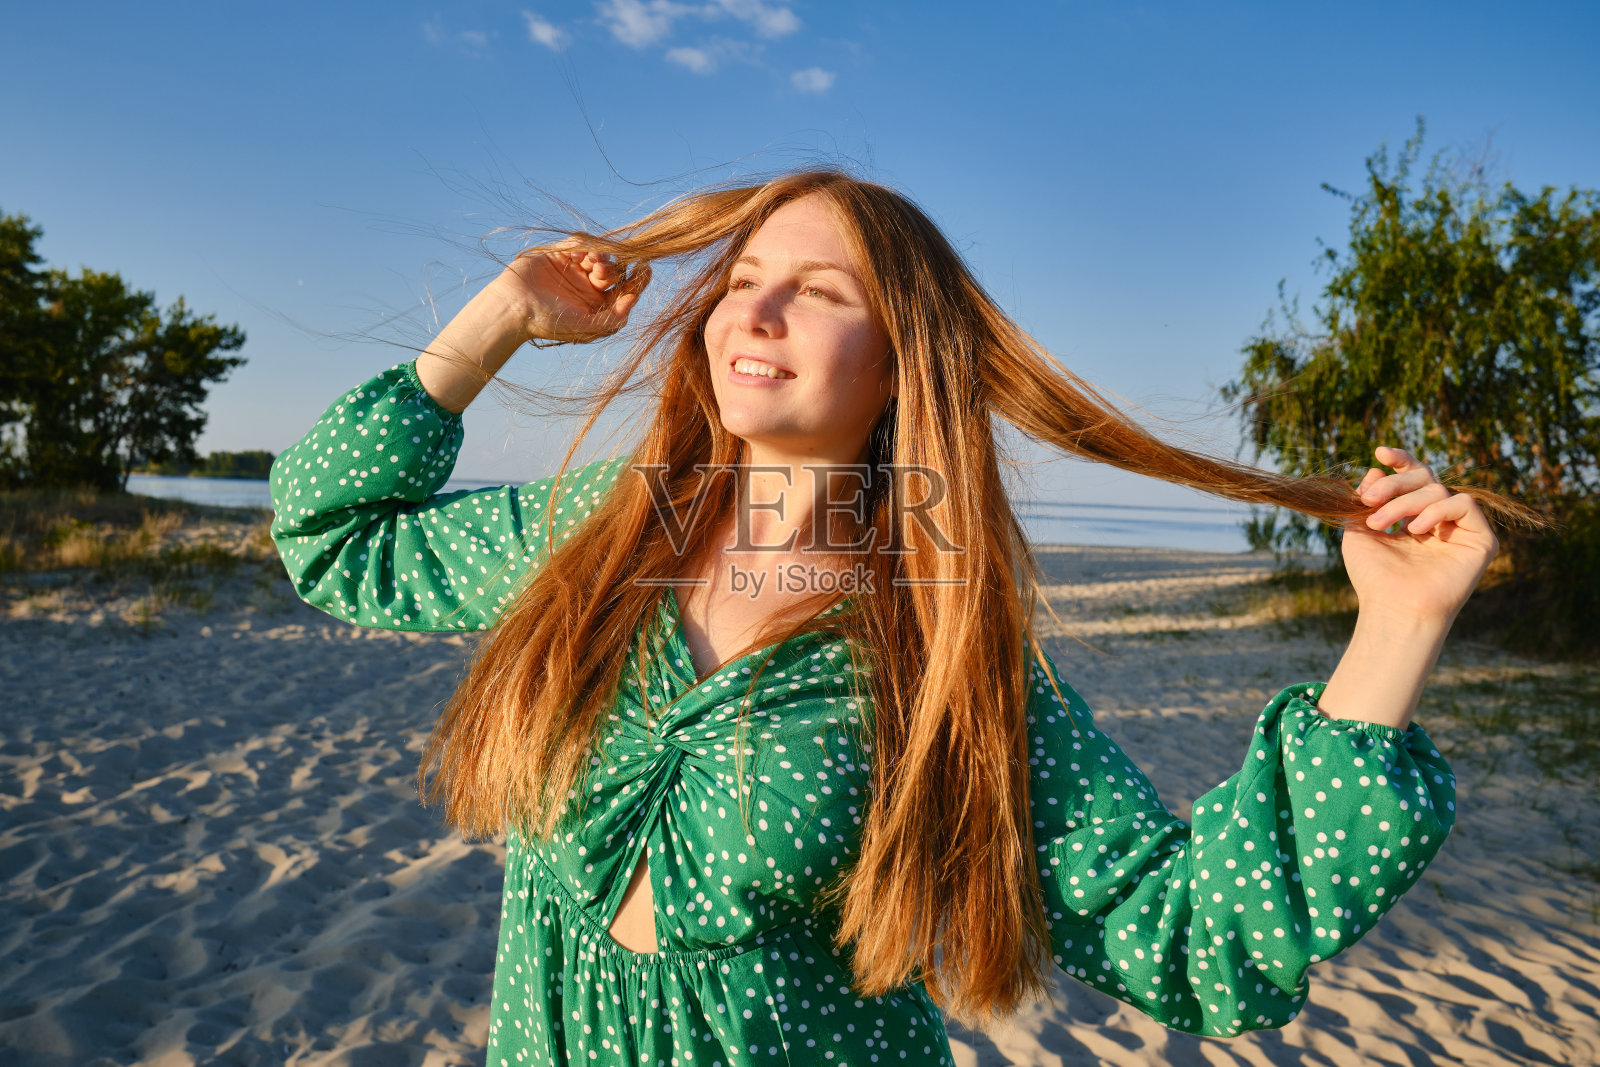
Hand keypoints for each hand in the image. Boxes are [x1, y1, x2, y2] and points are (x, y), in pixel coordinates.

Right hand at [494, 239, 652, 343]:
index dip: (638, 279)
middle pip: (614, 271)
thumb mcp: (587, 327)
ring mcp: (574, 269)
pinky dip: (583, 244)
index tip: (647, 268)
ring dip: (601, 255)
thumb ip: (614, 317)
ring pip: (599, 255)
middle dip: (613, 268)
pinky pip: (579, 243)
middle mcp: (588, 287)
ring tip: (591, 261)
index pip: (625, 289)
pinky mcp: (559, 255)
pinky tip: (578, 254)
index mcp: (597, 305)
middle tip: (600, 270)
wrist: (514, 309)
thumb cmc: (549, 323)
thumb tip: (634, 299)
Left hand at [1343, 446, 1499, 624]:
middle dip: (1395, 484)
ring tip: (1381, 524)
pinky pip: (1464, 504)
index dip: (1401, 461)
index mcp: (1414, 517)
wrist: (1393, 608)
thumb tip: (1377, 468)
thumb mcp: (1359, 529)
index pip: (1415, 478)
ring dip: (1405, 502)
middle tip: (1369, 500)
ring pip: (1439, 490)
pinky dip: (1437, 510)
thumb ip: (1367, 497)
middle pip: (1426, 479)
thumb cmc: (1374, 576)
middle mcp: (1440, 521)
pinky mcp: (1481, 540)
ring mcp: (1461, 530)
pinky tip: (1416, 530)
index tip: (1381, 452)